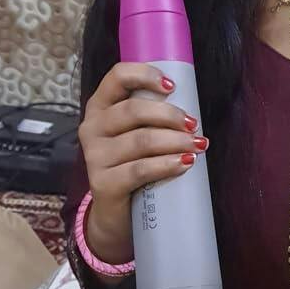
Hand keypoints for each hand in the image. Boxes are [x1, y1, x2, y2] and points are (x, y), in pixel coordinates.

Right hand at [77, 63, 207, 264]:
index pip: (117, 77)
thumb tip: (192, 112)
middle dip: (169, 115)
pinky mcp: (102, 183)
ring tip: (197, 146)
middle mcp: (92, 127)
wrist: (116, 213)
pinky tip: (184, 163)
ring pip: (141, 141)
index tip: (172, 86)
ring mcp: (94, 156)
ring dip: (175, 141)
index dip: (145, 75)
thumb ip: (153, 118)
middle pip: (133, 110)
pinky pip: (140, 170)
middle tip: (193, 125)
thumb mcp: (137, 134)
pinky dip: (167, 165)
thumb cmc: (132, 164)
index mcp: (100, 106)